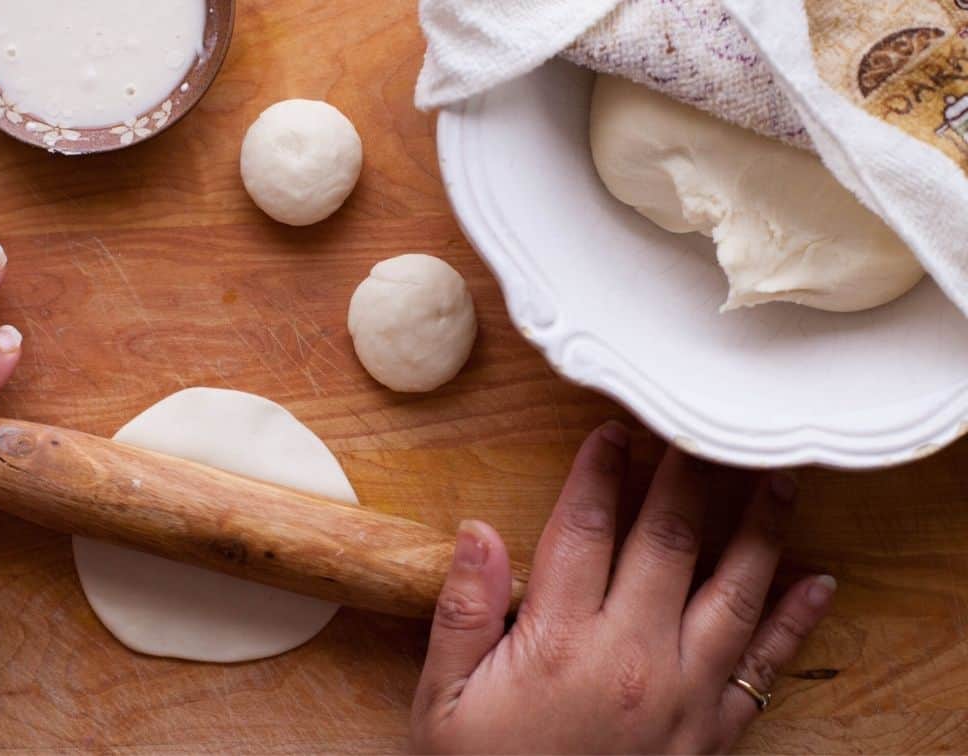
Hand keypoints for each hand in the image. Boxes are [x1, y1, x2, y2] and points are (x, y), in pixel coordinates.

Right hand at [411, 423, 834, 752]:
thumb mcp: (444, 704)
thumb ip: (462, 613)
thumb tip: (478, 533)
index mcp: (560, 643)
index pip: (583, 530)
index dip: (599, 473)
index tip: (614, 431)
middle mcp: (633, 657)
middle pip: (667, 541)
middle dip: (684, 475)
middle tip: (701, 428)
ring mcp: (683, 693)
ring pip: (732, 590)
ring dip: (758, 527)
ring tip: (775, 477)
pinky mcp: (714, 730)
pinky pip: (765, 666)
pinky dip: (796, 621)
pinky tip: (816, 582)